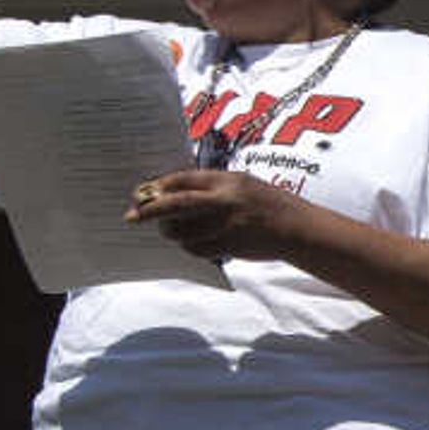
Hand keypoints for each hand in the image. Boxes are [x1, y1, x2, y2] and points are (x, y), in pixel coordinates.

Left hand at [124, 166, 307, 261]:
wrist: (296, 228)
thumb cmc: (268, 203)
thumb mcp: (242, 184)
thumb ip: (212, 187)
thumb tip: (175, 193)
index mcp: (227, 181)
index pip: (184, 180)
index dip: (160, 186)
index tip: (144, 192)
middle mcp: (225, 201)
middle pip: (176, 204)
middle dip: (150, 211)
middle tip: (132, 216)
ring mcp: (227, 226)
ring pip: (183, 232)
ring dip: (171, 232)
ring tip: (170, 230)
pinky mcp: (229, 246)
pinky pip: (197, 249)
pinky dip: (189, 247)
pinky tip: (193, 243)